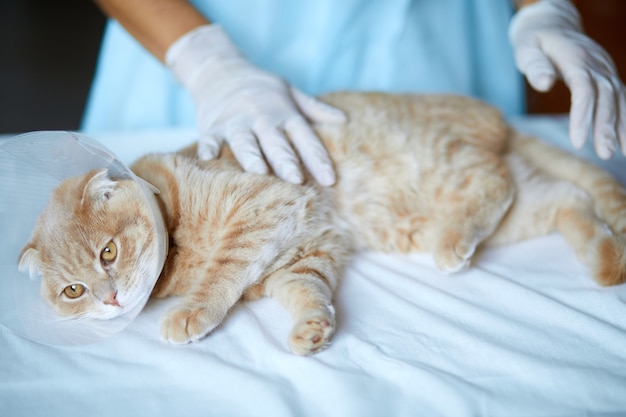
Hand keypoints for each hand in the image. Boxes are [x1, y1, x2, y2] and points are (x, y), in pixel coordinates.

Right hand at [166, 25, 345, 184]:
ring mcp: (235, 122)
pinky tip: (208, 160)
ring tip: (260, 172)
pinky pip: (210, 139)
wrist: (219, 68)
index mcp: (284, 113)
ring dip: (252, 157)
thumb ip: (314, 109)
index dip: (318, 159)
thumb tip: (344, 119)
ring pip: (245, 143)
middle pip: (276, 143)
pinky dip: (208, 148)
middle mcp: (262, 118)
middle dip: (287, 161)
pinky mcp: (212, 126)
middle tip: (297, 180)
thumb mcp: (290, 92)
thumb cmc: (261, 88)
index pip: (305, 138)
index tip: (330, 180)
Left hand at [509, 0, 625, 158]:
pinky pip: (622, 98)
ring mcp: (605, 69)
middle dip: (606, 127)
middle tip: (603, 153)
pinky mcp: (608, 76)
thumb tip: (543, 83)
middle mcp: (596, 64)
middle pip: (605, 97)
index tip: (577, 141)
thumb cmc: (535, 40)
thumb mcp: (526, 48)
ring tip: (619, 153)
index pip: (583, 89)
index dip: (582, 115)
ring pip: (618, 99)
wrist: (554, 24)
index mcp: (575, 58)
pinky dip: (625, 118)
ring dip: (620, 126)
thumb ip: (534, 65)